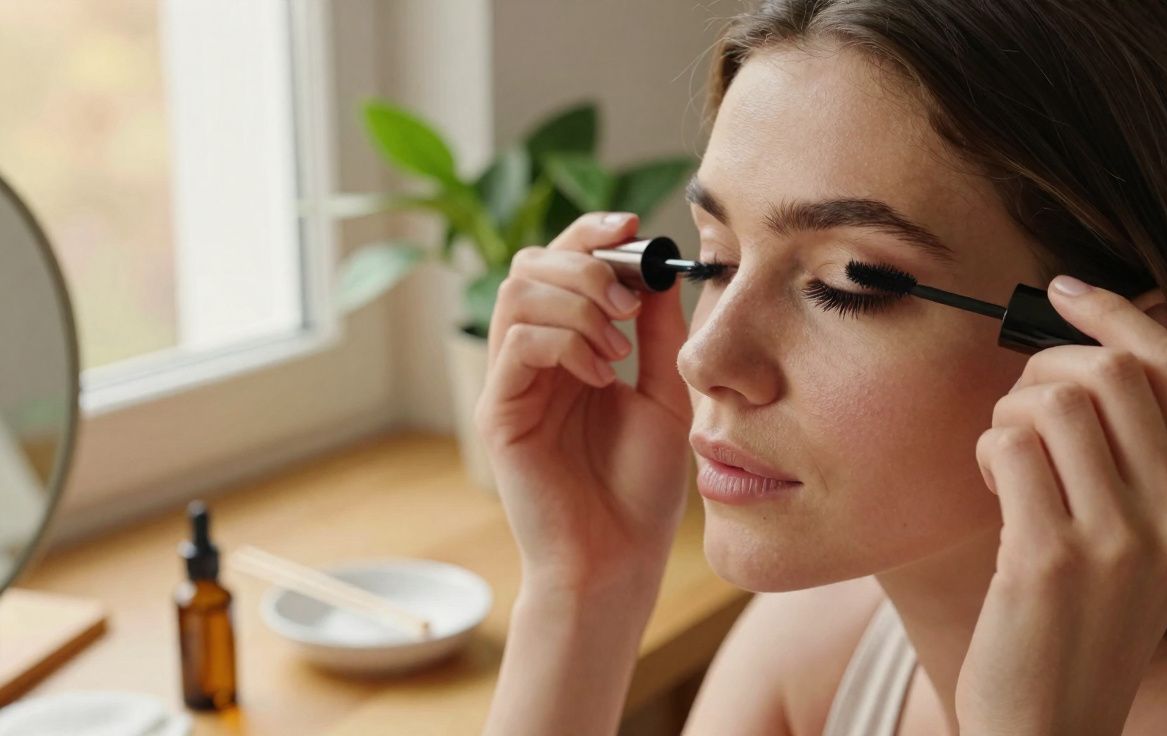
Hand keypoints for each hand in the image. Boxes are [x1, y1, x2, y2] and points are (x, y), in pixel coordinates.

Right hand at [475, 212, 692, 597]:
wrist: (620, 557)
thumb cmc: (641, 486)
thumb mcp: (664, 392)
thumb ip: (658, 331)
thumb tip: (659, 267)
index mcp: (570, 346)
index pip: (563, 265)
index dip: (591, 234)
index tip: (634, 228)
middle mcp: (533, 357)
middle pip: (530, 265)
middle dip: (584, 265)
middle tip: (629, 304)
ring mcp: (511, 383)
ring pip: (517, 293)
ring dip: (577, 304)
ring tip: (618, 349)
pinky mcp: (498, 412)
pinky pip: (515, 343)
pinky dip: (563, 341)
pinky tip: (601, 375)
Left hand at [956, 274, 1166, 734]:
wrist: (1054, 716)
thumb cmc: (1081, 612)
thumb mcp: (1142, 535)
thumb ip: (1138, 451)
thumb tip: (1090, 343)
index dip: (1116, 313)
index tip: (1063, 290)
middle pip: (1112, 369)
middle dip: (1045, 366)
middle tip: (1018, 408)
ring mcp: (1120, 538)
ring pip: (1055, 398)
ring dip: (1009, 411)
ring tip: (1005, 458)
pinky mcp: (1051, 557)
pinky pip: (1008, 444)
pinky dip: (985, 447)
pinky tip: (990, 486)